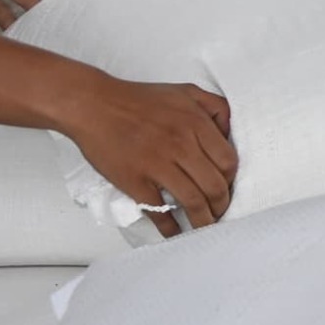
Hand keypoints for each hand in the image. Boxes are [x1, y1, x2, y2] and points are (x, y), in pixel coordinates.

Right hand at [63, 72, 235, 232]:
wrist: (93, 105)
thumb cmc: (137, 99)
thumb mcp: (185, 91)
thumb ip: (214, 107)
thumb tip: (229, 133)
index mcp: (195, 123)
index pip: (228, 162)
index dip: (231, 179)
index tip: (226, 187)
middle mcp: (181, 144)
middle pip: (216, 186)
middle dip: (221, 205)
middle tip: (218, 211)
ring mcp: (158, 165)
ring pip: (194, 202)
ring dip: (204, 221)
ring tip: (204, 226)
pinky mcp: (137, 182)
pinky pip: (160, 212)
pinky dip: (171, 228)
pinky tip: (176, 232)